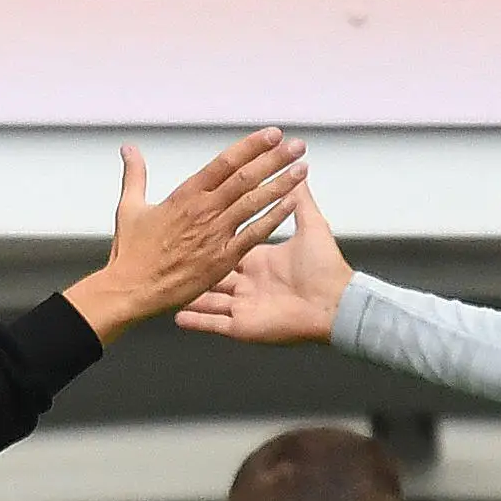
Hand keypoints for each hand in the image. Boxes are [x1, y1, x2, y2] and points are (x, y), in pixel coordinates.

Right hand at [62, 130, 306, 346]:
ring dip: (281, 183)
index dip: (251, 146)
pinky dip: (274, 218)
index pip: (225, 162)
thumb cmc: (130, 254)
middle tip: (297, 145)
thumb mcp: (129, 208)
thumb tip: (129, 149)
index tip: (272, 134)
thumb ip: (135, 175)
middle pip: (246, 177)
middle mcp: (204, 210)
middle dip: (274, 159)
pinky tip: (292, 205)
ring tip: (301, 169)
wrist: (130, 291)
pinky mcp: (222, 260)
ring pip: (254, 202)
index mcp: (185, 195)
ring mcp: (215, 235)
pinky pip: (254, 235)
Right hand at [177, 182, 354, 345]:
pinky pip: (213, 324)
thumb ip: (301, 199)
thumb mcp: (310, 225)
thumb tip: (300, 173)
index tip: (195, 225)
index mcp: (261, 261)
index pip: (230, 248)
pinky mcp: (242, 326)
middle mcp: (250, 285)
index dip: (212, 238)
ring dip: (188, 295)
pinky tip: (176, 315)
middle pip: (214, 275)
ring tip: (165, 286)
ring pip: (208, 300)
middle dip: (194, 266)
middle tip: (172, 253)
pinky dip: (196, 321)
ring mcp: (244, 307)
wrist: (335, 304)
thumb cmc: (326, 268)